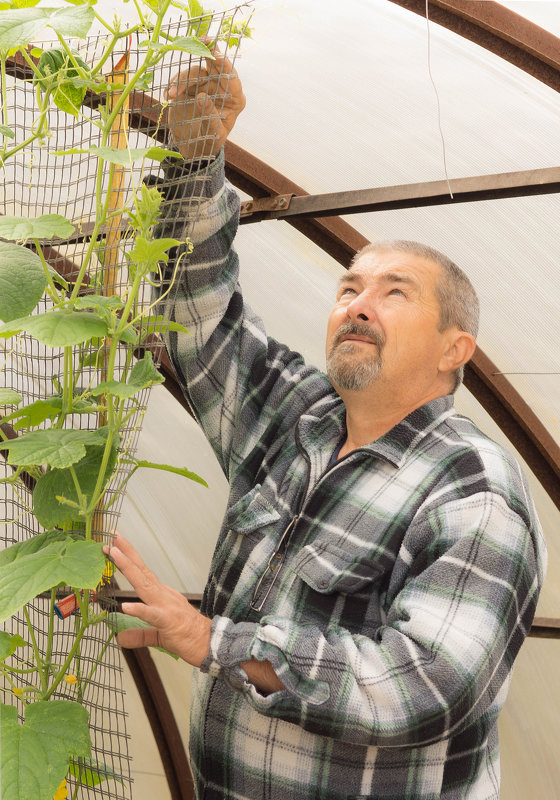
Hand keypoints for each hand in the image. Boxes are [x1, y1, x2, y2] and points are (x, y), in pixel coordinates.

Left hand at [104, 533, 210, 666]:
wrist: (211, 643)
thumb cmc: (188, 636)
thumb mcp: (159, 636)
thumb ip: (139, 634)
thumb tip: (121, 637)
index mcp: (161, 595)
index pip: (142, 573)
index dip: (128, 559)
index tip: (115, 544)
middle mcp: (163, 595)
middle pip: (141, 571)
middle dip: (126, 553)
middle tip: (112, 536)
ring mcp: (166, 606)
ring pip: (144, 585)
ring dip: (128, 568)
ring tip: (114, 554)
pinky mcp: (168, 621)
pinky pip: (151, 615)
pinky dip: (139, 610)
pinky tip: (126, 606)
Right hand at [166, 45, 245, 160]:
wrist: (193, 148)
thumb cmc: (210, 142)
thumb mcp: (213, 134)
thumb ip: (209, 117)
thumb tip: (202, 97)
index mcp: (234, 98)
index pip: (232, 77)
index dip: (225, 64)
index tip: (217, 56)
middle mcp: (220, 87)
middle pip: (214, 66)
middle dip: (206, 53)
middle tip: (200, 43)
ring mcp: (204, 84)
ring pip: (194, 72)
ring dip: (180, 80)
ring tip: (170, 95)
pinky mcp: (188, 87)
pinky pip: (180, 79)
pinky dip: (172, 85)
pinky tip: (167, 97)